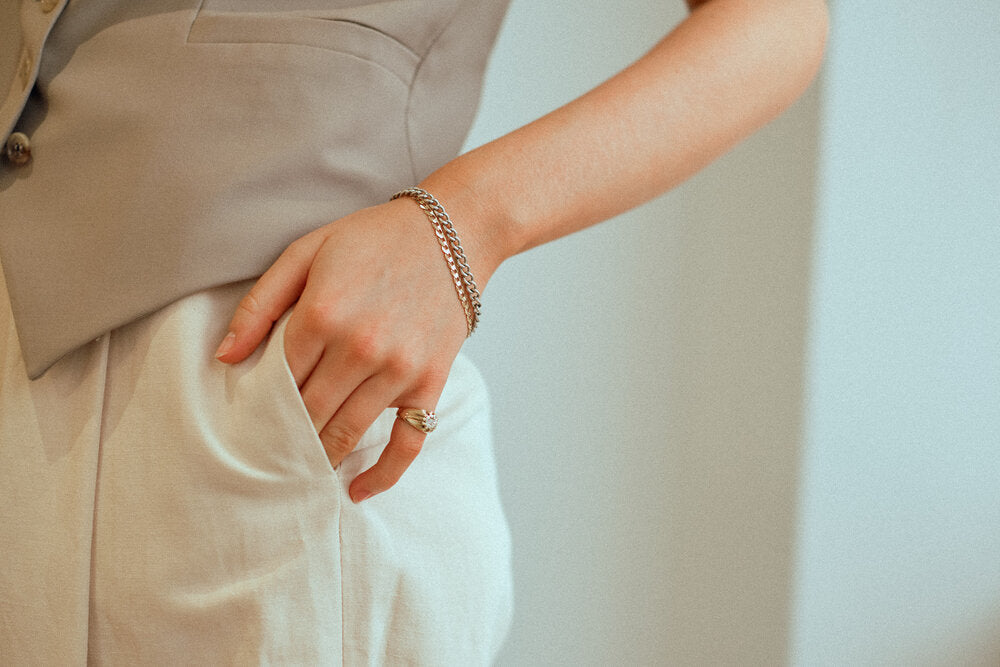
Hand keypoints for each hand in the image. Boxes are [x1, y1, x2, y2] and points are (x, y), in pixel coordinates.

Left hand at [214, 198, 472, 501]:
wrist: (451, 233)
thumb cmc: (373, 240)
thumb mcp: (306, 252)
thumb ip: (261, 303)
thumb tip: (225, 357)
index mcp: (322, 314)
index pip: (276, 378)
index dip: (257, 403)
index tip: (244, 423)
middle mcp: (359, 348)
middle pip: (307, 412)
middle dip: (281, 436)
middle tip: (262, 456)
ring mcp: (398, 370)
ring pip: (347, 432)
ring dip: (319, 456)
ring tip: (296, 470)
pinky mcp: (430, 382)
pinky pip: (408, 442)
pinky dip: (384, 474)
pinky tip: (358, 491)